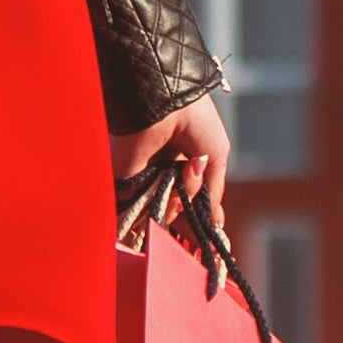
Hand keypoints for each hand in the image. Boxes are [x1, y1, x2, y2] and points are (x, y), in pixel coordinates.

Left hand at [114, 92, 235, 241]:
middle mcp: (167, 175)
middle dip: (190, 216)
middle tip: (197, 205)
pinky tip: (169, 190)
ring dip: (178, 202)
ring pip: (163, 211)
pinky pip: (139, 207)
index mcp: (188, 166)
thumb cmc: (196, 123)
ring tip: (184, 173)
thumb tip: (216, 223)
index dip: (202, 219)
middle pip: (179, 211)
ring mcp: (146, 180)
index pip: (194, 201)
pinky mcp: (127, 181)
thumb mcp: (216, 156)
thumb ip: (212, 192)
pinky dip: (154, 207)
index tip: (211, 240)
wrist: (166, 102)